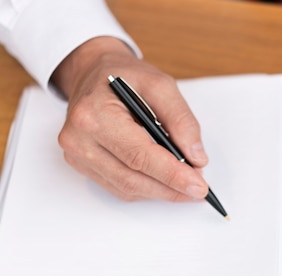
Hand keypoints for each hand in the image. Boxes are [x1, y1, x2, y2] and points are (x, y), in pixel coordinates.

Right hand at [52, 37, 208, 201]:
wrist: (92, 72)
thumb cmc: (124, 76)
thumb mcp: (161, 85)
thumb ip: (181, 120)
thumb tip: (196, 157)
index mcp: (95, 115)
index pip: (139, 156)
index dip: (172, 175)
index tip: (199, 187)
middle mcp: (79, 138)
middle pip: (132, 178)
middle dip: (171, 188)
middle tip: (198, 189)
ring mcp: (77, 155)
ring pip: (127, 188)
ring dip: (160, 192)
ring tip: (186, 185)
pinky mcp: (82, 165)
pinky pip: (119, 188)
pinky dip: (146, 189)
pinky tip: (163, 182)